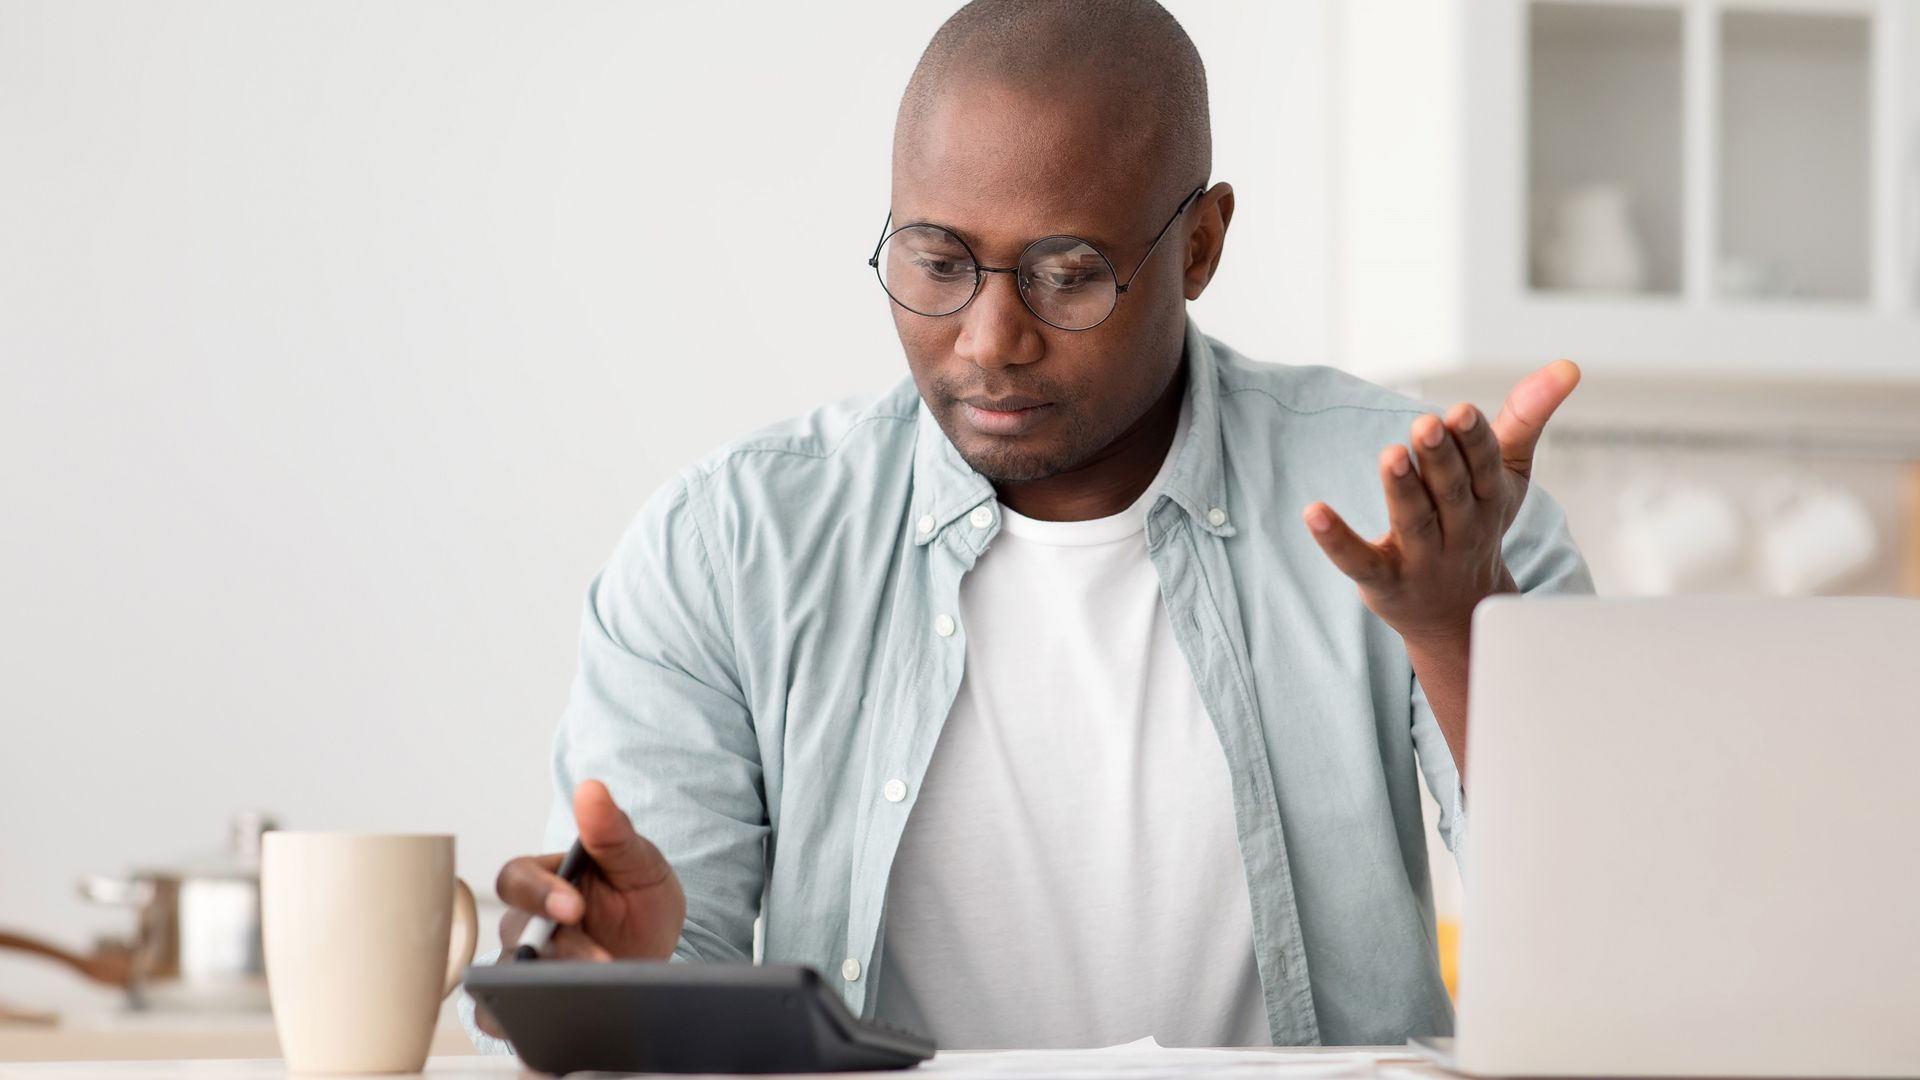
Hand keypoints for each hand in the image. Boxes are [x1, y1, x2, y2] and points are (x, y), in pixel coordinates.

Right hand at [478, 779, 685, 1035]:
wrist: (657, 948)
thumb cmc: (639, 896)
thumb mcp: (639, 861)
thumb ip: (613, 830)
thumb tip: (592, 788)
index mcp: (545, 877)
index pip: (518, 877)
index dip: (539, 892)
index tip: (573, 906)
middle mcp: (526, 920)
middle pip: (515, 931)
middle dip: (556, 946)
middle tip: (597, 961)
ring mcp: (525, 961)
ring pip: (505, 974)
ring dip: (536, 984)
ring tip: (582, 993)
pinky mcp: (528, 998)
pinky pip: (495, 1013)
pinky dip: (510, 1017)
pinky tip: (549, 1019)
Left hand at [1301, 360, 1580, 643]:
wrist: (1459, 616)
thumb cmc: (1479, 525)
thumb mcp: (1508, 475)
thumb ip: (1526, 419)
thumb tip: (1568, 366)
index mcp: (1489, 498)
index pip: (1485, 466)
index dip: (1474, 440)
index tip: (1461, 411)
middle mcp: (1460, 529)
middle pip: (1451, 491)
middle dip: (1440, 458)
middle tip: (1425, 423)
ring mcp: (1422, 558)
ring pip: (1414, 522)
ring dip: (1401, 489)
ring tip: (1390, 456)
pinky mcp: (1384, 581)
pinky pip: (1359, 561)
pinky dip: (1337, 540)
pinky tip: (1314, 512)